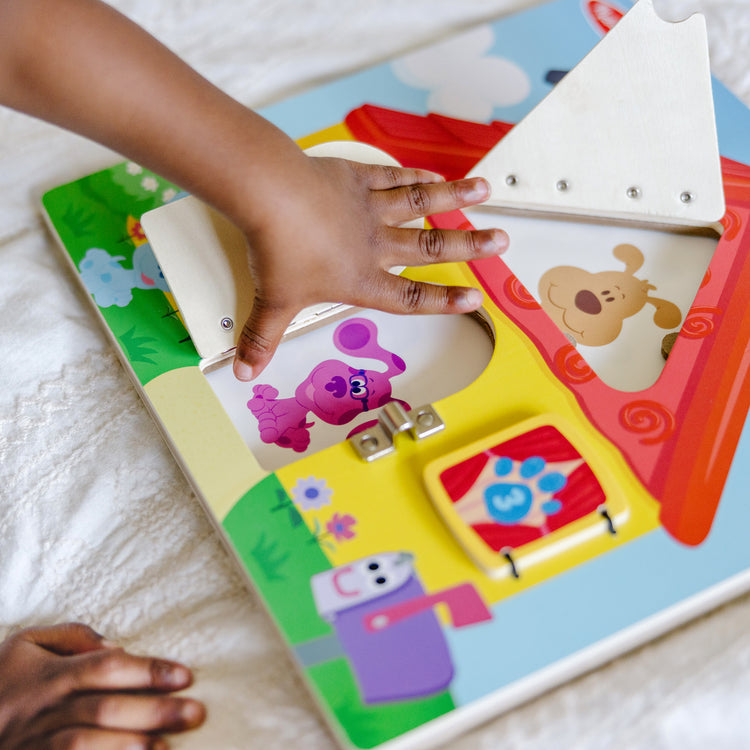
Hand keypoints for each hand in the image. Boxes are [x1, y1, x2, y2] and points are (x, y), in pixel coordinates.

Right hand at [0, 623, 204, 749]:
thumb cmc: (0, 682)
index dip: (147, 671)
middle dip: (153, 712)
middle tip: (196, 713)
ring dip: (128, 749)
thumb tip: (115, 644)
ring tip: (167, 749)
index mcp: (51, 676)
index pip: (106, 668)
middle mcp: (45, 712)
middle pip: (104, 710)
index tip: (185, 676)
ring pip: (85, 747)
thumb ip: (71, 636)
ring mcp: (35, 746)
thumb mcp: (24, 645)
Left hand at [232, 156, 507, 379]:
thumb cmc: (277, 250)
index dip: (443, 300)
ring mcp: (369, 208)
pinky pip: (394, 177)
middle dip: (470, 244)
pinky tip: (436, 174)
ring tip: (485, 190)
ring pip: (422, 204)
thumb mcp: (272, 302)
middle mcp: (375, 244)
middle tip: (502, 240)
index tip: (473, 299)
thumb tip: (246, 372)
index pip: (410, 296)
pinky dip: (417, 176)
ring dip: (456, 197)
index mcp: (362, 279)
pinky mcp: (356, 178)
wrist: (271, 195)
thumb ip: (263, 338)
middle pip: (432, 246)